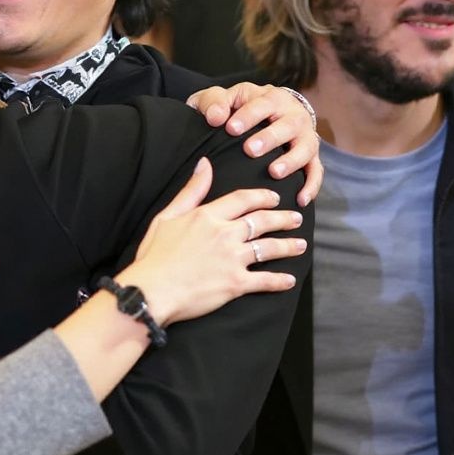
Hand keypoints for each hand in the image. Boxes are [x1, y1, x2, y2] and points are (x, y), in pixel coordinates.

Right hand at [123, 157, 306, 324]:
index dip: (262, 197)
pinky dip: (280, 280)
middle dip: (283, 218)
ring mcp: (233, 259)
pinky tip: (289, 280)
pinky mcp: (236, 284)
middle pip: (262, 221)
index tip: (275, 197)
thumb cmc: (154, 254)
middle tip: (296, 218)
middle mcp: (225, 234)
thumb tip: (204, 164)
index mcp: (208, 216)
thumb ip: (190, 191)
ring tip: (301, 245)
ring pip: (270, 248)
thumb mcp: (167, 216)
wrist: (152, 290)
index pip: (243, 199)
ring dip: (289, 246)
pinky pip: (265, 280)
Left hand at [187, 82, 322, 205]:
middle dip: (270, 137)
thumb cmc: (236, 108)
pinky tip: (300, 200)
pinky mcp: (311, 156)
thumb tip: (215, 118)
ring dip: (292, 160)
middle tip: (250, 150)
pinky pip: (316, 171)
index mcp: (270, 97)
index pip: (261, 104)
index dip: (247, 116)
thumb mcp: (222, 99)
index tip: (231, 128)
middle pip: (288, 124)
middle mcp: (293, 114)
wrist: (262, 114)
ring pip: (306, 147)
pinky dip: (311, 185)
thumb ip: (213, 102)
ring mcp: (304, 136)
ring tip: (274, 172)